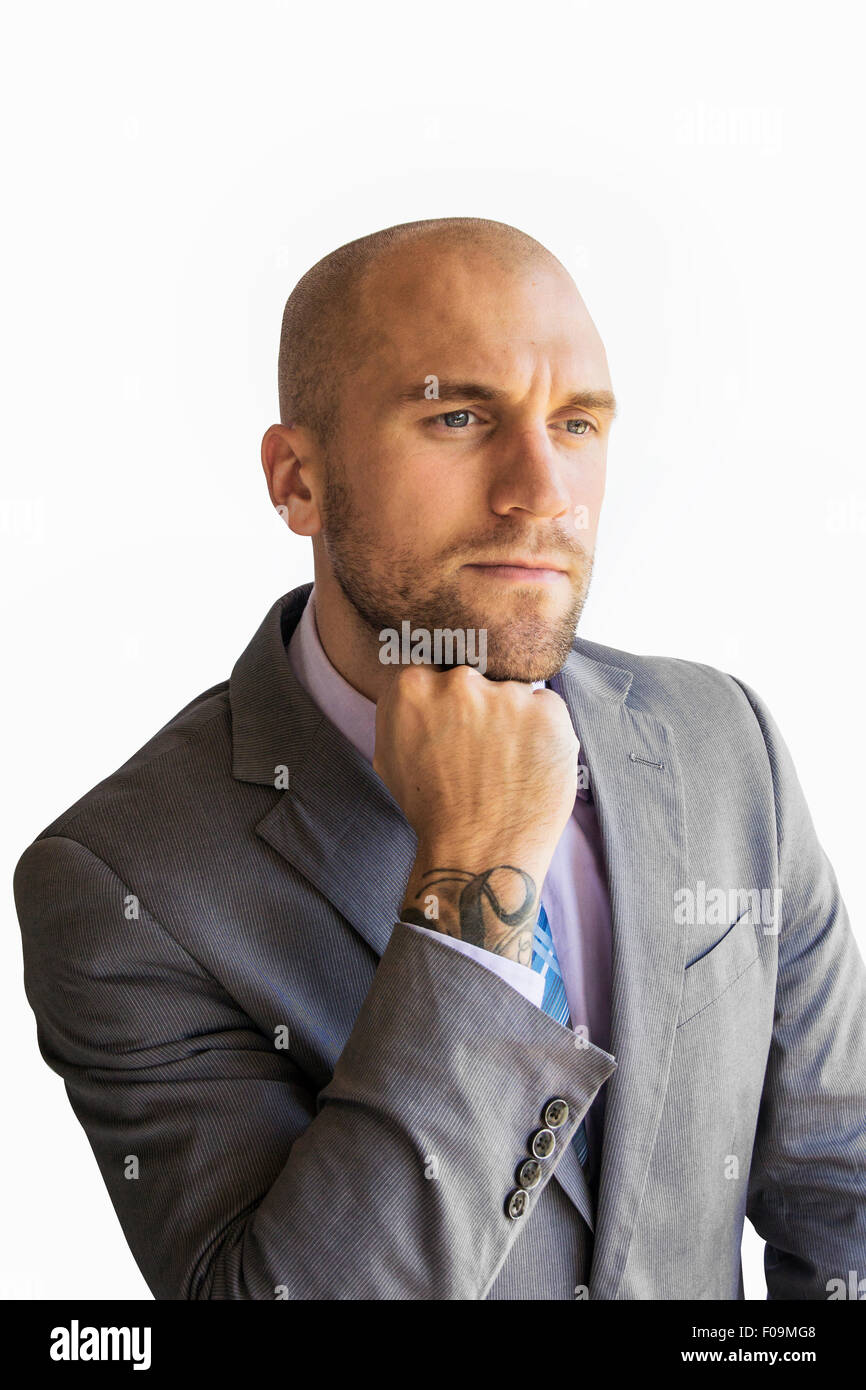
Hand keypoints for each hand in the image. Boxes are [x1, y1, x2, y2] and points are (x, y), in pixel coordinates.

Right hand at [373, 665, 578, 961]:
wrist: (478, 857)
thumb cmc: (432, 814)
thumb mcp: (389, 757)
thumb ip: (403, 712)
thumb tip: (418, 685)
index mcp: (411, 686)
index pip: (435, 672)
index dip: (448, 704)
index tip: (454, 729)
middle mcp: (458, 681)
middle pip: (475, 680)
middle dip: (480, 710)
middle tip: (482, 755)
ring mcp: (506, 694)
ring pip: (513, 695)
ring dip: (513, 722)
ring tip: (506, 768)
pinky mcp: (548, 711)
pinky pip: (547, 708)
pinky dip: (544, 733)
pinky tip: (529, 767)